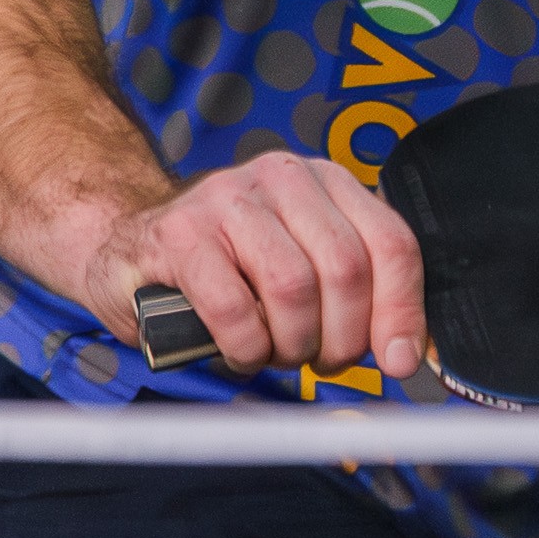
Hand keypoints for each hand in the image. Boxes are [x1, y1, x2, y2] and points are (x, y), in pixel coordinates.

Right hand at [88, 151, 425, 380]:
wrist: (130, 249)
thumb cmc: (226, 268)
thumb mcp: (301, 267)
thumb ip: (355, 297)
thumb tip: (408, 352)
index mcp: (325, 182)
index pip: (390, 242)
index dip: (402, 310)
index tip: (399, 359)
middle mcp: (283, 178)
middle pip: (346, 268)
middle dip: (340, 337)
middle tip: (317, 359)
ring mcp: (228, 199)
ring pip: (293, 287)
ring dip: (290, 344)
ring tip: (272, 352)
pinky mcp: (180, 233)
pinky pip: (234, 307)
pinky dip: (245, 347)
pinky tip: (239, 349)